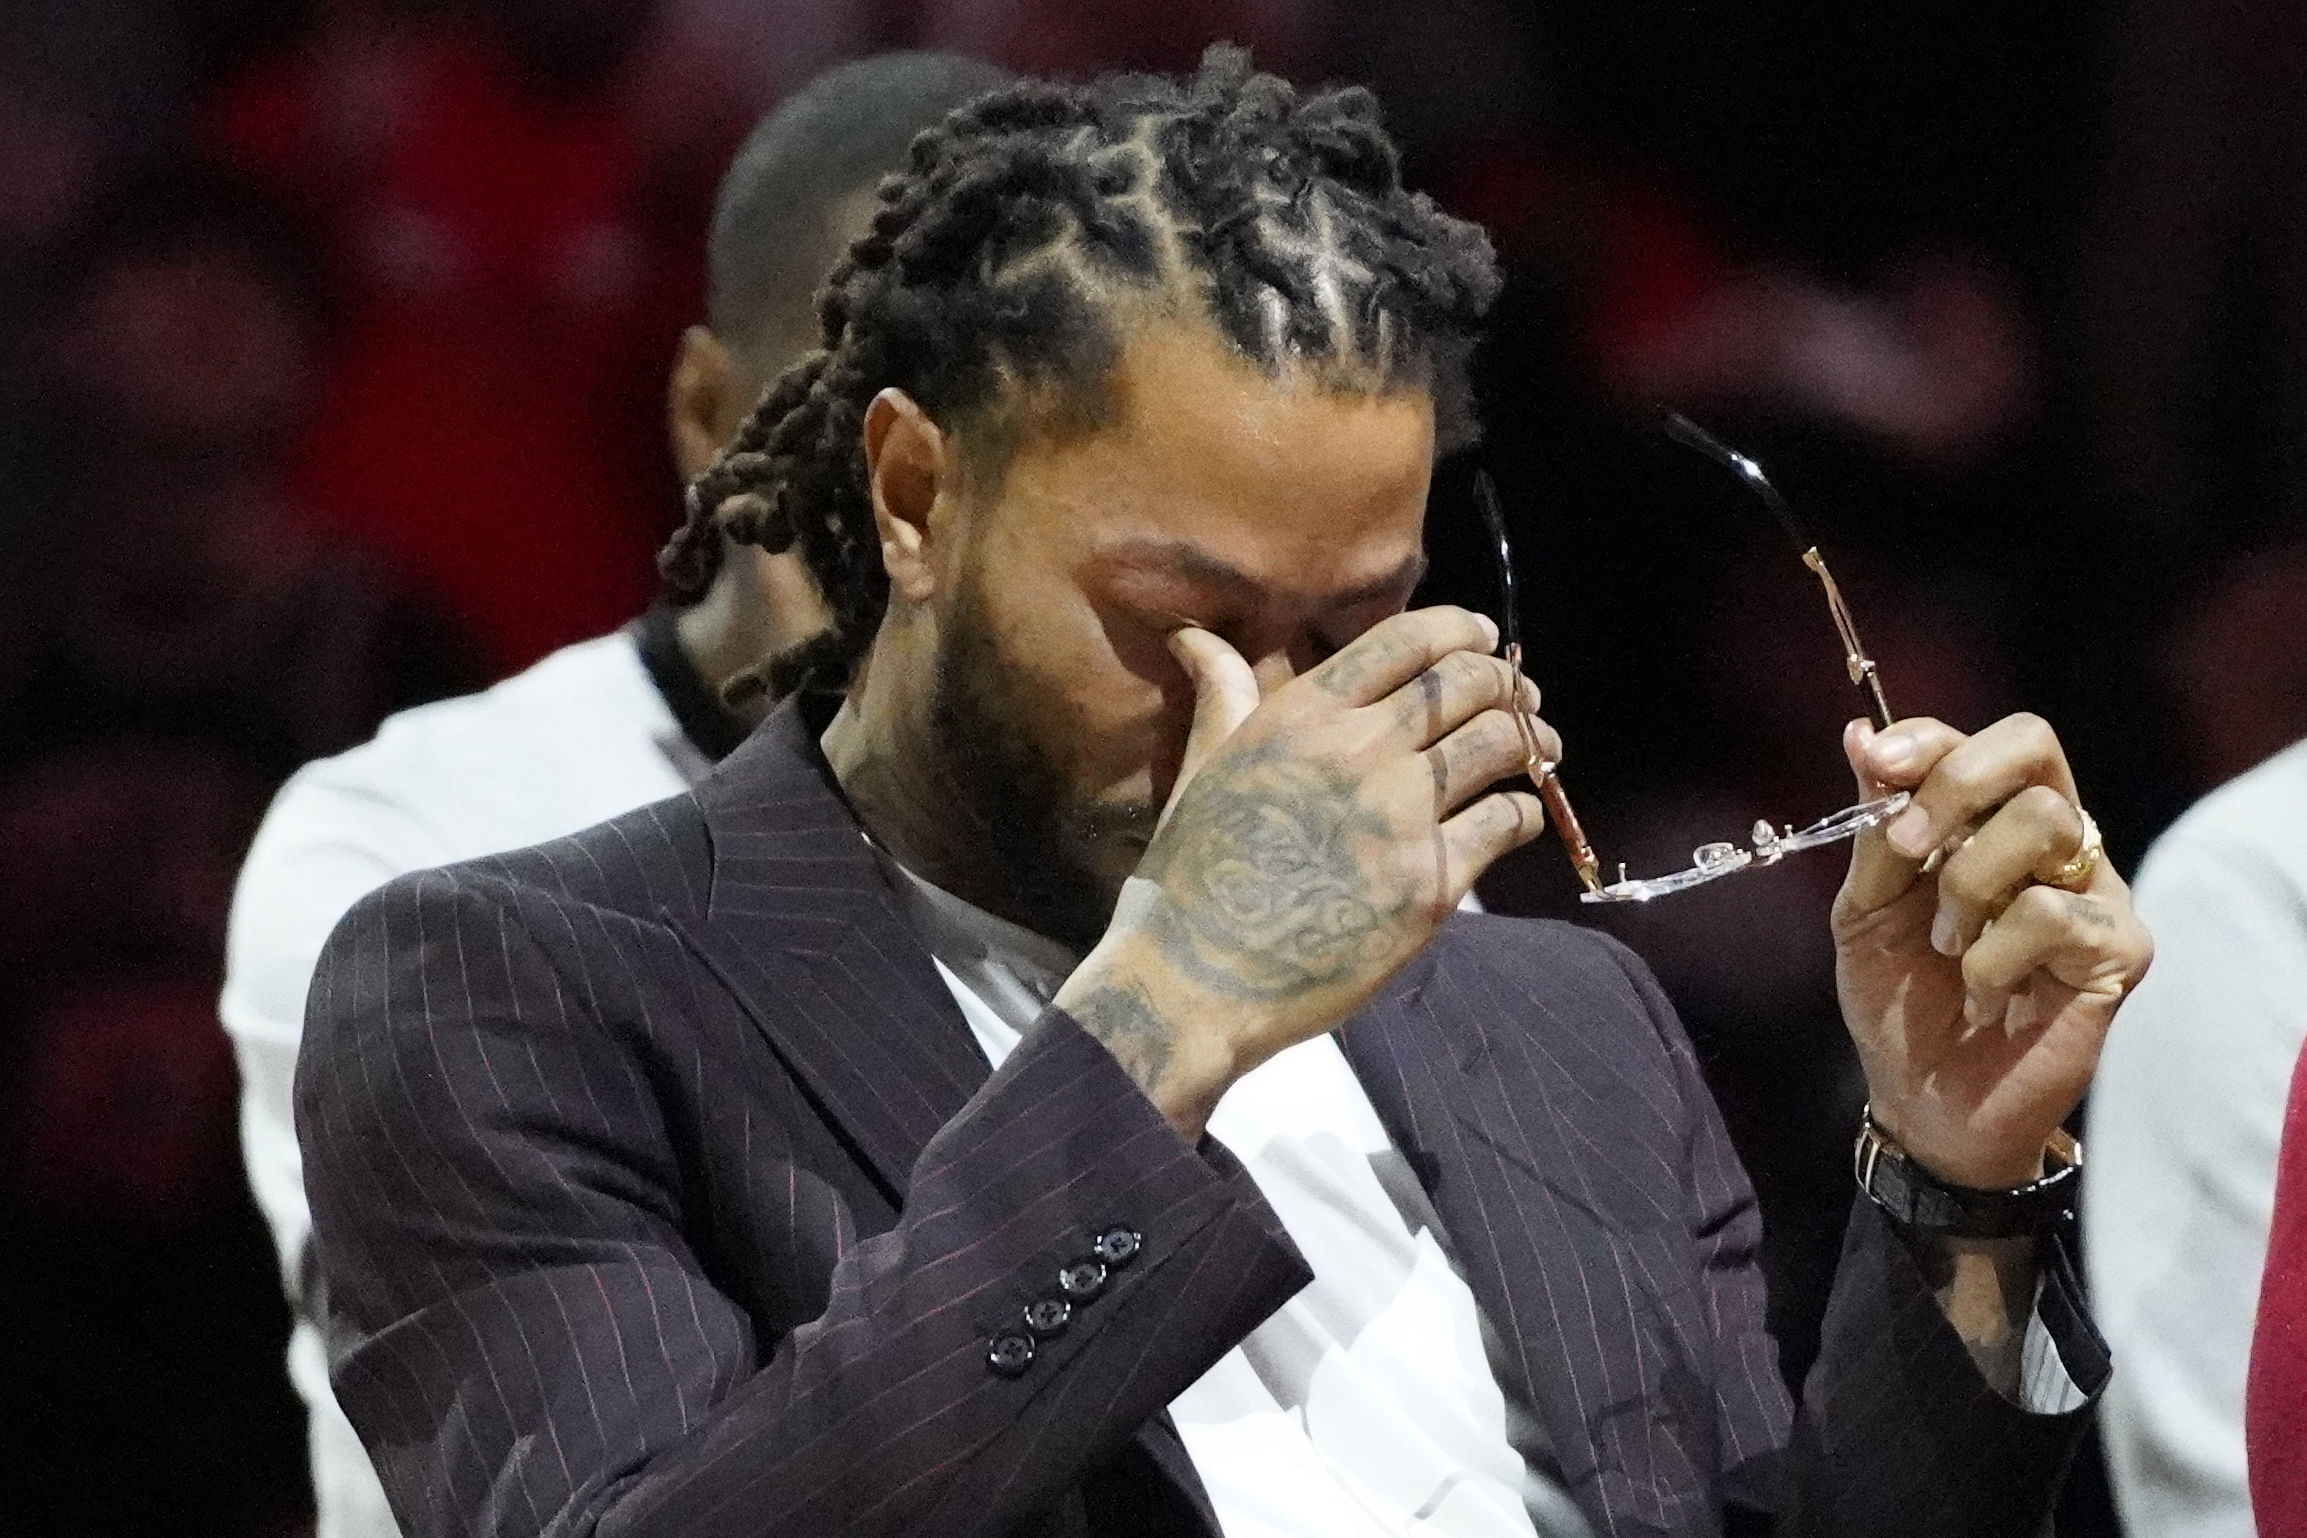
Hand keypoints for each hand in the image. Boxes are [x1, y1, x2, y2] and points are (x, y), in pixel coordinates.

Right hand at [1053, 606, 1554, 1134]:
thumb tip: (1194, 637)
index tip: (1482, 637)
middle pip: (1468, 684)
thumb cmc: (1190, 878)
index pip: (1408, 639)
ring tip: (1541, 748)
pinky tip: (1519, 816)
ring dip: (1532, 739)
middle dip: (1506, 683)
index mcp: (1303, 714)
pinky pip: (1506, 822)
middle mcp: (1358, 750)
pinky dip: (1525, 811)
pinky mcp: (1430, 882)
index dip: (1460, 630)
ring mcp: (1400, 816)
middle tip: (1521, 699)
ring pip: (1500, 744)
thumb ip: (1222, 697)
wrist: (1194, 980)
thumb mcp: (1201, 769)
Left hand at [1834, 714, 2152, 1189]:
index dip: (1931, 739)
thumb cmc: (1900, 1000)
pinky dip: (1993, 955)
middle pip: (2032, 749)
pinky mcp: (2119, 950)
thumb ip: (1874, 827)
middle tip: (1908, 850)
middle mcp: (2053, 843)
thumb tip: (1859, 734)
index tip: (1878, 765)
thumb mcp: (1865, 907)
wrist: (1923, 1101)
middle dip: (1955, 785)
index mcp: (1991, 821)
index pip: (1985, 741)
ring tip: (1946, 945)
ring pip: (2045, 821)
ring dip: (1967, 885)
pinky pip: (2053, 913)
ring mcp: (2094, 891)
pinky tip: (1982, 989)